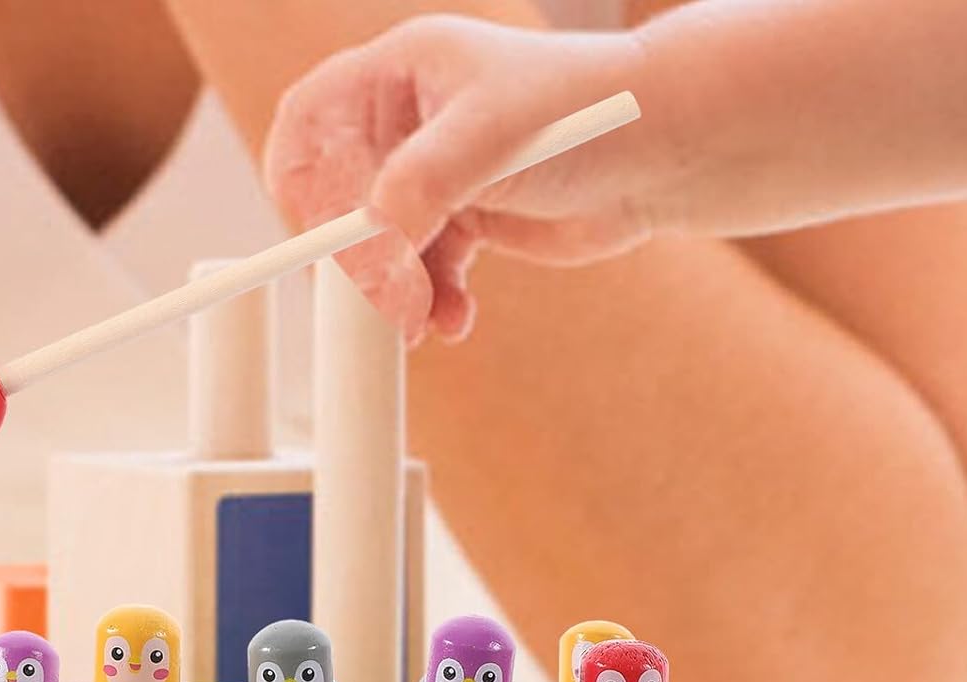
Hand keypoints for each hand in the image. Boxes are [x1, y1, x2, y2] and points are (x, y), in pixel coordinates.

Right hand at [264, 15, 669, 344]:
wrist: (667, 155)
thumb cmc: (588, 114)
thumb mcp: (491, 140)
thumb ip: (420, 186)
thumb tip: (366, 247)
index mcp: (402, 72)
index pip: (311, 120)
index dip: (299, 178)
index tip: (314, 234)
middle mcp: (412, 121)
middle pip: (341, 197)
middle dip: (357, 256)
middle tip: (379, 298)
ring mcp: (439, 175)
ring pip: (383, 247)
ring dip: (397, 293)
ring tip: (424, 322)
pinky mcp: (468, 222)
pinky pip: (424, 274)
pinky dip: (433, 303)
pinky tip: (456, 321)